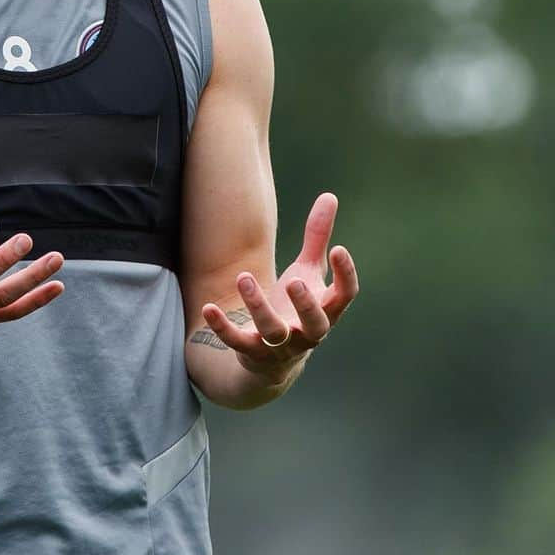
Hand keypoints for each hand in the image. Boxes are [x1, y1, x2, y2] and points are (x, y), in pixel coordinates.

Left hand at [201, 192, 358, 381]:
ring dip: (258, 306)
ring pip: (273, 331)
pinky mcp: (251, 353)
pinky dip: (222, 327)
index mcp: (326, 311)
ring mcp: (280, 346)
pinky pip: (236, 342)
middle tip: (295, 280)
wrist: (273, 358)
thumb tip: (329, 196)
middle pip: (315, 324)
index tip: (338, 248)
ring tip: (243, 276)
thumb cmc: (296, 307)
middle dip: (305, 305)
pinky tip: (208, 308)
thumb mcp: (308, 272)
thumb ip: (317, 238)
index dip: (346, 275)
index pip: (345, 297)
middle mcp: (308, 333)